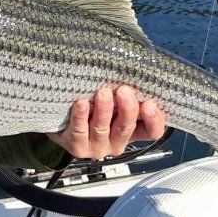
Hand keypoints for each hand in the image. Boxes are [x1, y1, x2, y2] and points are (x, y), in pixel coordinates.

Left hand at [47, 85, 164, 159]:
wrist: (64, 126)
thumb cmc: (93, 111)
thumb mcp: (114, 104)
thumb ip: (124, 95)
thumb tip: (130, 70)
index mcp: (131, 132)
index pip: (151, 132)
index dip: (154, 120)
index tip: (149, 104)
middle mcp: (116, 142)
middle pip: (125, 128)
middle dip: (127, 109)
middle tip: (124, 91)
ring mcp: (97, 147)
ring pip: (102, 129)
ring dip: (104, 110)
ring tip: (103, 93)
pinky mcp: (77, 146)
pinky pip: (79, 132)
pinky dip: (80, 117)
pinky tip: (81, 104)